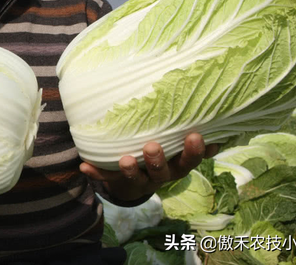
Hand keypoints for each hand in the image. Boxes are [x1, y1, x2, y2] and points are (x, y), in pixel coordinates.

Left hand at [80, 133, 219, 202]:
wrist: (136, 180)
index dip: (194, 151)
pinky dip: (96, 173)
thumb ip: (188, 131)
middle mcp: (160, 175)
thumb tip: (210, 114)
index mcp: (177, 165)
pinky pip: (106, 178)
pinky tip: (85, 166)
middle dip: (158, 160)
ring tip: (125, 159)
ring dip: (131, 169)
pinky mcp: (118, 181)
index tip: (195, 136)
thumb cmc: (163, 151)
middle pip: (163, 172)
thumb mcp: (177, 144)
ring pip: (137, 178)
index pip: (190, 160)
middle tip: (152, 147)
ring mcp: (139, 180)